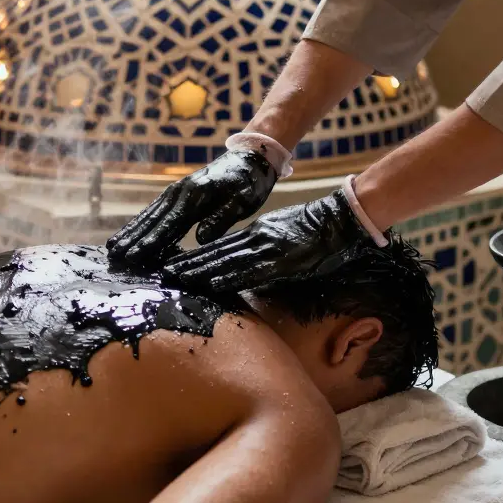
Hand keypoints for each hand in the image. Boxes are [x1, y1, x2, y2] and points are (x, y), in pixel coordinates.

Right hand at [106, 149, 278, 266]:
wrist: (248, 157)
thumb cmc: (249, 182)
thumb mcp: (243, 200)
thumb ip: (222, 218)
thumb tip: (201, 239)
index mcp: (196, 196)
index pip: (170, 224)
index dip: (151, 242)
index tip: (134, 257)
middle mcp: (180, 192)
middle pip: (152, 219)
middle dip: (132, 238)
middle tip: (113, 256)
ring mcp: (175, 190)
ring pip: (149, 214)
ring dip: (130, 231)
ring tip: (112, 246)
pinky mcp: (176, 192)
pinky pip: (154, 209)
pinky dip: (139, 222)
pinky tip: (130, 232)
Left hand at [163, 190, 370, 292]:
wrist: (341, 219)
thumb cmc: (313, 227)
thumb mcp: (280, 229)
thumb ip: (259, 243)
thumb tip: (238, 261)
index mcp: (257, 233)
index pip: (219, 247)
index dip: (194, 256)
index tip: (171, 264)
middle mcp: (257, 240)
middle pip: (216, 254)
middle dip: (188, 264)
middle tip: (161, 273)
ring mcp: (268, 249)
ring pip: (227, 260)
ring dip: (200, 271)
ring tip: (175, 278)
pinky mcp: (283, 259)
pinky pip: (250, 270)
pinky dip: (229, 276)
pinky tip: (212, 282)